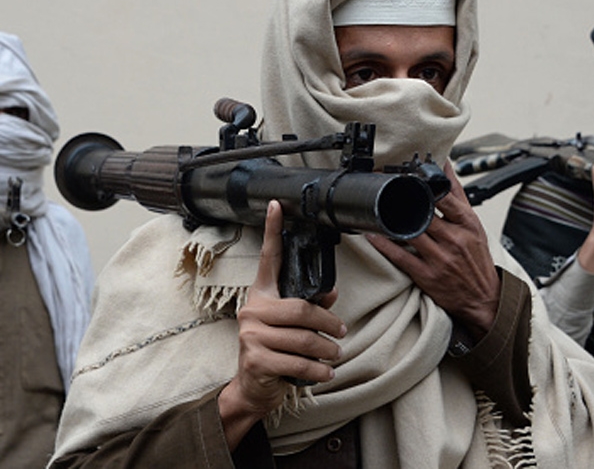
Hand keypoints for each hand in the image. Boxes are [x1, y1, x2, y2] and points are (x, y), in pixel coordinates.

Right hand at [218, 200, 345, 448]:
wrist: (253, 388)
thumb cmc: (275, 351)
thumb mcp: (291, 327)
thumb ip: (310, 307)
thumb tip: (331, 294)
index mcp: (261, 295)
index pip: (269, 259)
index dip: (272, 230)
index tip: (277, 205)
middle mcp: (252, 310)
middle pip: (302, 309)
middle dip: (328, 324)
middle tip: (342, 332)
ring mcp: (251, 335)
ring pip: (304, 339)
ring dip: (327, 350)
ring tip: (334, 355)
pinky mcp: (256, 359)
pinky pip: (299, 362)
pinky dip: (318, 370)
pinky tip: (325, 373)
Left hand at [367, 161, 499, 339]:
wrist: (483, 298)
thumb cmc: (476, 260)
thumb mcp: (474, 225)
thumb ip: (458, 195)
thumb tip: (445, 166)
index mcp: (467, 224)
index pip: (445, 197)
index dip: (424, 183)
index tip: (408, 174)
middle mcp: (455, 240)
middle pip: (424, 213)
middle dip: (404, 200)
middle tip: (386, 187)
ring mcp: (440, 259)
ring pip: (409, 232)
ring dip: (390, 220)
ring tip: (376, 208)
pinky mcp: (426, 276)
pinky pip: (400, 256)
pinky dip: (384, 244)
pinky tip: (373, 234)